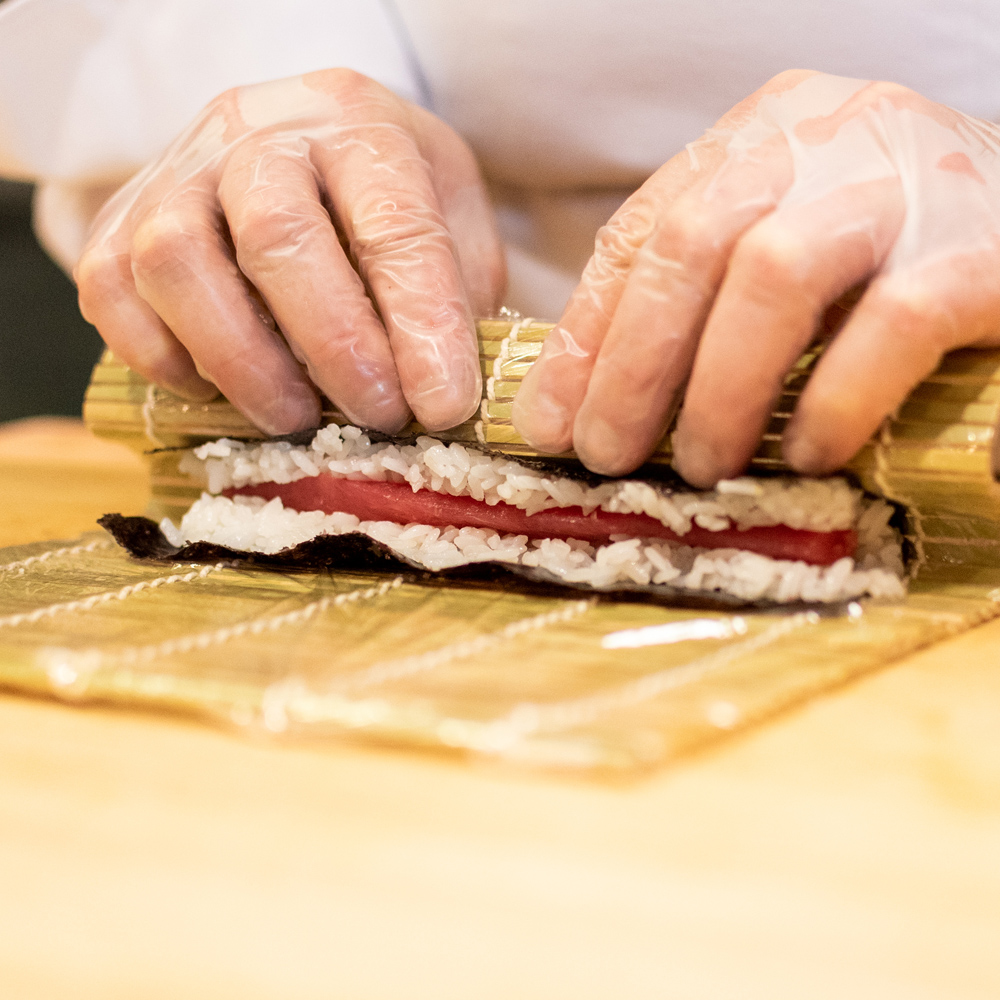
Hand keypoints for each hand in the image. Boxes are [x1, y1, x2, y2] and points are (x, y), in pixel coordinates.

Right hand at [76, 69, 505, 435]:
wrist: (294, 147)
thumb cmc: (379, 197)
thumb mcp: (448, 220)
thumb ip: (454, 294)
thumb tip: (441, 396)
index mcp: (356, 125)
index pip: (393, 222)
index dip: (420, 323)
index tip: (442, 405)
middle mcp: (257, 134)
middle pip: (278, 238)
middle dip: (334, 347)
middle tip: (376, 417)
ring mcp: (176, 173)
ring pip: (178, 262)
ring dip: (244, 363)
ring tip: (297, 418)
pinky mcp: (117, 223)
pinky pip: (114, 292)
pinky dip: (165, 360)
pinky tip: (220, 393)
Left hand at [512, 70, 999, 485]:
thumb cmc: (893, 251)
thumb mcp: (781, 245)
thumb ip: (698, 293)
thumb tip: (581, 399)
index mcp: (764, 136)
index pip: (646, 231)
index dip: (586, 335)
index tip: (549, 421)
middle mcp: (828, 139)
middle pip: (695, 244)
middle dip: (634, 365)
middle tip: (607, 455)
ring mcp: (908, 187)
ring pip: (777, 274)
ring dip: (722, 388)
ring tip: (701, 466)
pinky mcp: (984, 255)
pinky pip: (893, 326)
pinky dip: (835, 400)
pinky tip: (807, 454)